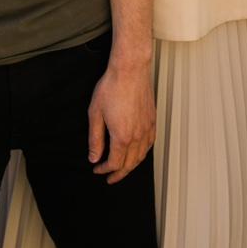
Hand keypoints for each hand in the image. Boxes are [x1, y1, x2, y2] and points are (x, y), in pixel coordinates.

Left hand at [88, 61, 154, 183]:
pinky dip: (142, 154)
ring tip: (122, 169)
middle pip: (130, 164)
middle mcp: (137, 136)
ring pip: (141, 156)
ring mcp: (147, 128)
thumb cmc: (112, 87)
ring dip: (131, 166)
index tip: (97, 169)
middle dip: (118, 174)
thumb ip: (95, 139)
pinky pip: (149, 144)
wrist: (130, 69)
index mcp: (122, 136)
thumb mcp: (95, 113)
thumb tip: (94, 157)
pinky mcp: (152, 120)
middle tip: (110, 178)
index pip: (115, 163)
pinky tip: (137, 152)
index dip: (105, 169)